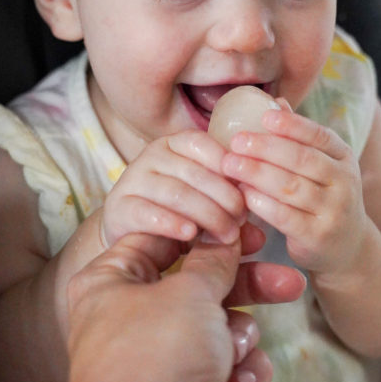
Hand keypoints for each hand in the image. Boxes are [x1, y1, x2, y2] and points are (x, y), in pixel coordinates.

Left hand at [65, 227, 303, 381]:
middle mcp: (134, 318)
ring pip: (221, 328)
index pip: (162, 241)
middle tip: (286, 279)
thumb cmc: (157, 354)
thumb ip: (214, 261)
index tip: (245, 225)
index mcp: (112, 282)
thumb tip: (224, 238)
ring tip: (238, 348)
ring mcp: (164, 360)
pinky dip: (239, 372)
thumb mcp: (190, 291)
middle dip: (245, 285)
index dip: (205, 233)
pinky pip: (228, 368)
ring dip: (240, 335)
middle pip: (199, 285)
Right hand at [101, 131, 246, 248]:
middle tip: (241, 223)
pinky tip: (190, 234)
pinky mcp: (119, 207)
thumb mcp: (210, 211)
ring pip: (175, 192)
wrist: (132, 236)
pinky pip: (146, 211)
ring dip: (206, 214)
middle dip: (225, 199)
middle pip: (195, 172)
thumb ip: (234, 218)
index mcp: (177, 144)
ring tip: (226, 235)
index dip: (230, 170)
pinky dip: (171, 223)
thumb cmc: (180, 216)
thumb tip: (261, 237)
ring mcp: (133, 179)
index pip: (206, 145)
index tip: (249, 196)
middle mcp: (153, 155)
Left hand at [221, 106, 367, 276]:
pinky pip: (285, 216)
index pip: (319, 135)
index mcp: (343, 157)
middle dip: (265, 148)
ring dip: (257, 174)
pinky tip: (242, 194)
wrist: (347, 247)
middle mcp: (344, 182)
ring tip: (230, 164)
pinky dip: (262, 203)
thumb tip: (276, 102)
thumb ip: (299, 138)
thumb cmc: (323, 198)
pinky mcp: (318, 236)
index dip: (292, 125)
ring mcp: (334, 210)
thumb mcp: (320, 166)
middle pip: (302, 159)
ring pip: (291, 187)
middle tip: (236, 141)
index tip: (264, 117)